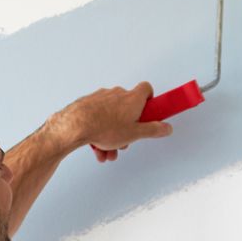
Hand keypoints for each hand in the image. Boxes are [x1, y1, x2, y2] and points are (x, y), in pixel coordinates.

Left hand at [52, 82, 174, 162]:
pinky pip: (99, 119)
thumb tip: (166, 127)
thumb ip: (153, 130)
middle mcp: (117, 94)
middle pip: (129, 109)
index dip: (150, 100)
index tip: (151, 112)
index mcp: (132, 99)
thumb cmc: (104, 127)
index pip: (146, 89)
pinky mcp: (88, 104)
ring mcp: (101, 98)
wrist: (75, 126)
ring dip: (113, 136)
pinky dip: (100, 133)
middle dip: (128, 128)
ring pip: (112, 118)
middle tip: (126, 141)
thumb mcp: (135, 134)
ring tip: (109, 151)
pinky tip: (98, 148)